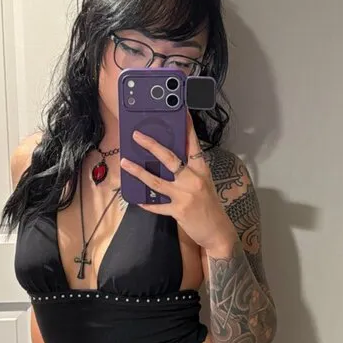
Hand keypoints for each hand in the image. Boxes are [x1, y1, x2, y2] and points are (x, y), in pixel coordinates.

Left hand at [120, 112, 236, 254]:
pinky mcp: (178, 211)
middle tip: (137, 136)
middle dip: (152, 145)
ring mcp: (185, 195)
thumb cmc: (209, 206)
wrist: (218, 232)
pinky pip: (157, 206)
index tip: (181, 111)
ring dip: (139, 171)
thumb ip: (189, 171)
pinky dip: (146, 202)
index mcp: (202, 170)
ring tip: (125, 162)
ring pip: (157, 181)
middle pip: (170, 158)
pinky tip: (135, 199)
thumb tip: (169, 159)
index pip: (193, 144)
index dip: (187, 128)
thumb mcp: (204, 183)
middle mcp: (193, 179)